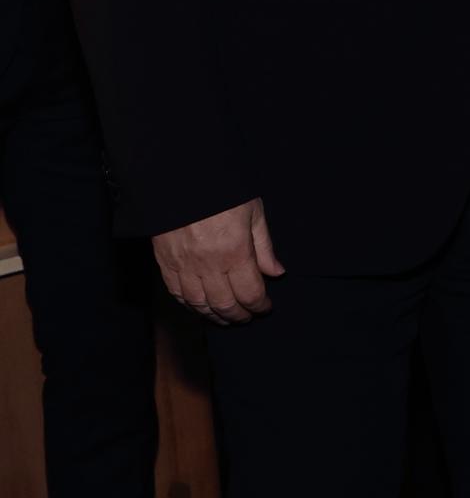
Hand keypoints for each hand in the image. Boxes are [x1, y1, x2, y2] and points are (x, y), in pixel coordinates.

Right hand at [153, 197, 283, 324]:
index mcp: (234, 251)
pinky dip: (190, 306)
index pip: (250, 292)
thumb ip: (264, 246)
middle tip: (247, 318)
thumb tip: (276, 272)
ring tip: (226, 319)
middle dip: (238, 315)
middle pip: (224, 304)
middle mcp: (208, 265)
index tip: (266, 308)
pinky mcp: (165, 263)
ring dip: (214, 316)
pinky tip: (199, 308)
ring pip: (199, 304)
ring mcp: (184, 266)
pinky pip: (177, 294)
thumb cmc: (222, 191)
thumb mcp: (253, 211)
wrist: (179, 178)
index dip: (259, 305)